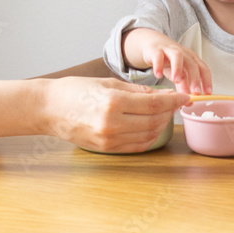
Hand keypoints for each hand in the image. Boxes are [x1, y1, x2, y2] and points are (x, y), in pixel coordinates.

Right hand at [39, 77, 189, 152]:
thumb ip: (135, 90)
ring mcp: (109, 139)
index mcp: (113, 102)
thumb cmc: (74, 90)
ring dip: (161, 125)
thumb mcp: (106, 83)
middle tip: (175, 105)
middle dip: (169, 113)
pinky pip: (136, 145)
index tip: (184, 98)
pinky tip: (151, 127)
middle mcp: (112, 123)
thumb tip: (159, 95)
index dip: (173, 101)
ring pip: (147, 135)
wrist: (48, 108)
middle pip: (153, 121)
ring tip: (164, 115)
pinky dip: (148, 137)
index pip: (153, 104)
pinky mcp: (106, 149)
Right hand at [122, 28, 211, 94]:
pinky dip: (158, 65)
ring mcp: (170, 51)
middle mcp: (183, 54)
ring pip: (177, 56)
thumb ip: (184, 86)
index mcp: (192, 60)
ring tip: (176, 80)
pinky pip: (158, 56)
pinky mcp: (156, 50)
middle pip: (192, 64)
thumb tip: (189, 102)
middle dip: (195, 78)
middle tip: (195, 92)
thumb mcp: (178, 74)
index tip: (208, 93)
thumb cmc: (169, 60)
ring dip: (178, 68)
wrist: (153, 45)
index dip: (207, 81)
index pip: (203, 69)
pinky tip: (158, 75)